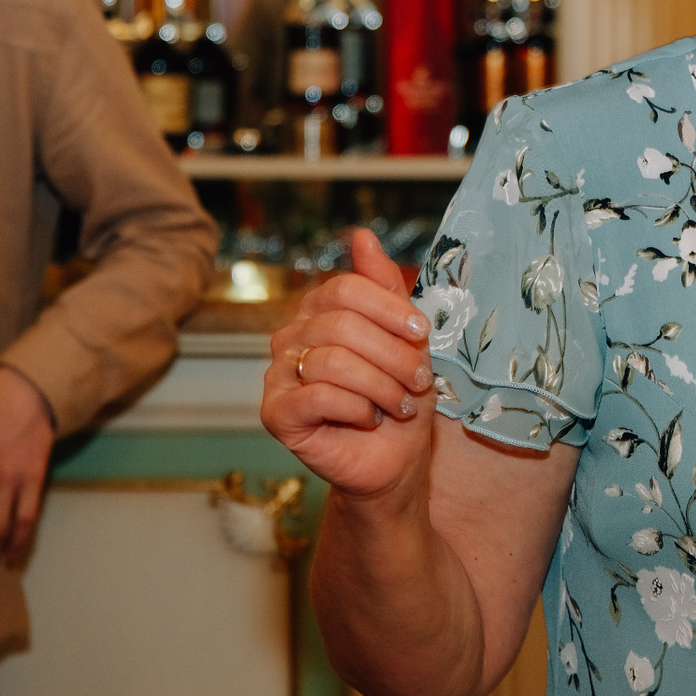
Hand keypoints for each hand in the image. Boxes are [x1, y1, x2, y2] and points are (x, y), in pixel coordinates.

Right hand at [261, 229, 436, 501]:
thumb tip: (362, 235)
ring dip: (381, 386)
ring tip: (399, 404)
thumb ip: (383, 286)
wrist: (394, 460)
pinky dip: (356, 408)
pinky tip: (369, 418)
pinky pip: (316, 396)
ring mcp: (277, 374)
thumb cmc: (399, 397)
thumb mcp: (405, 337)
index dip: (388, 309)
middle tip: (418, 381)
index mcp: (318, 311)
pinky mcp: (274, 414)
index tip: (420, 331)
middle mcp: (290, 336)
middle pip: (341, 325)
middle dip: (392, 355)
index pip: (345, 289)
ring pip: (332, 362)